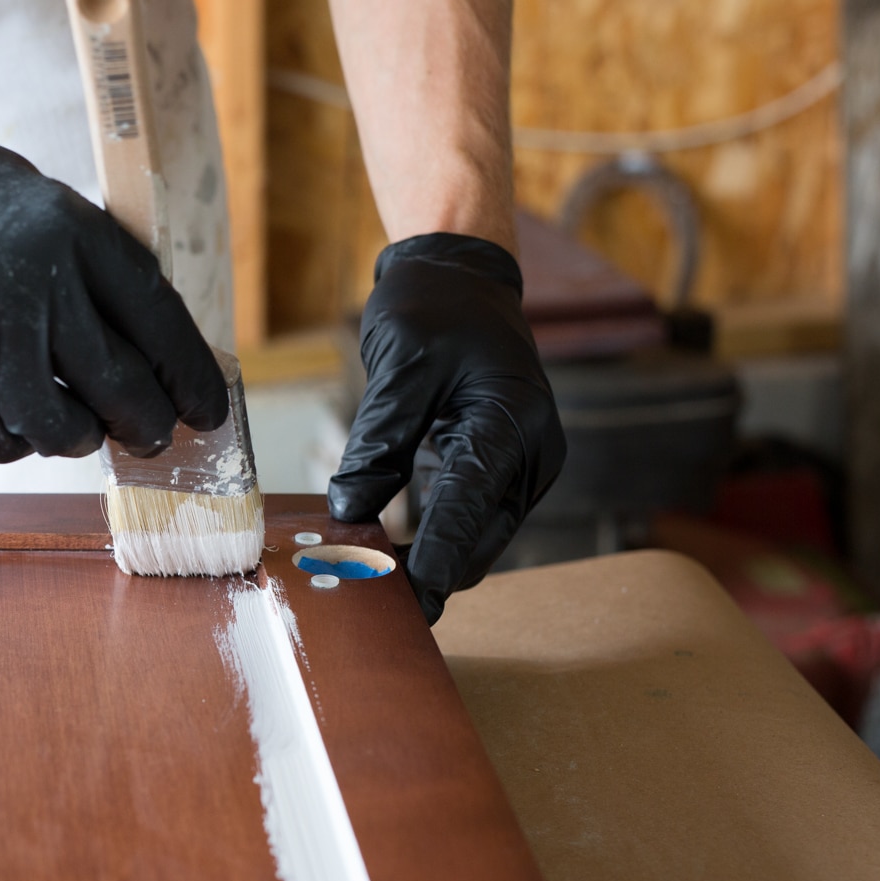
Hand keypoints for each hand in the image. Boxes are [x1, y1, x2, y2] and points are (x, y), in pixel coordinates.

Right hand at [0, 67, 228, 462]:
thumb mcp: (23, 201)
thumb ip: (81, 267)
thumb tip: (143, 352)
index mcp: (64, 228)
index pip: (156, 318)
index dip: (190, 375)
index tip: (207, 410)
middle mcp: (29, 283)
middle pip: (120, 386)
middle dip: (144, 422)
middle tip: (147, 434)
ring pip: (58, 426)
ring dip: (72, 434)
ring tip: (67, 420)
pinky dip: (10, 435)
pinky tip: (1, 406)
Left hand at [328, 234, 564, 623]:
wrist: (461, 277)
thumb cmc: (434, 307)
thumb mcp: (401, 365)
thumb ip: (379, 439)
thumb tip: (349, 508)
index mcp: (512, 420)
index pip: (470, 505)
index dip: (437, 560)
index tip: (409, 604)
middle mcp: (530, 450)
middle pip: (482, 536)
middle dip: (433, 571)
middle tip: (373, 603)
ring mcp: (521, 462)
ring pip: (477, 534)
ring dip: (431, 559)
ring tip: (371, 583)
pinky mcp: (500, 466)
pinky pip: (469, 514)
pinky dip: (433, 535)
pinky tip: (385, 552)